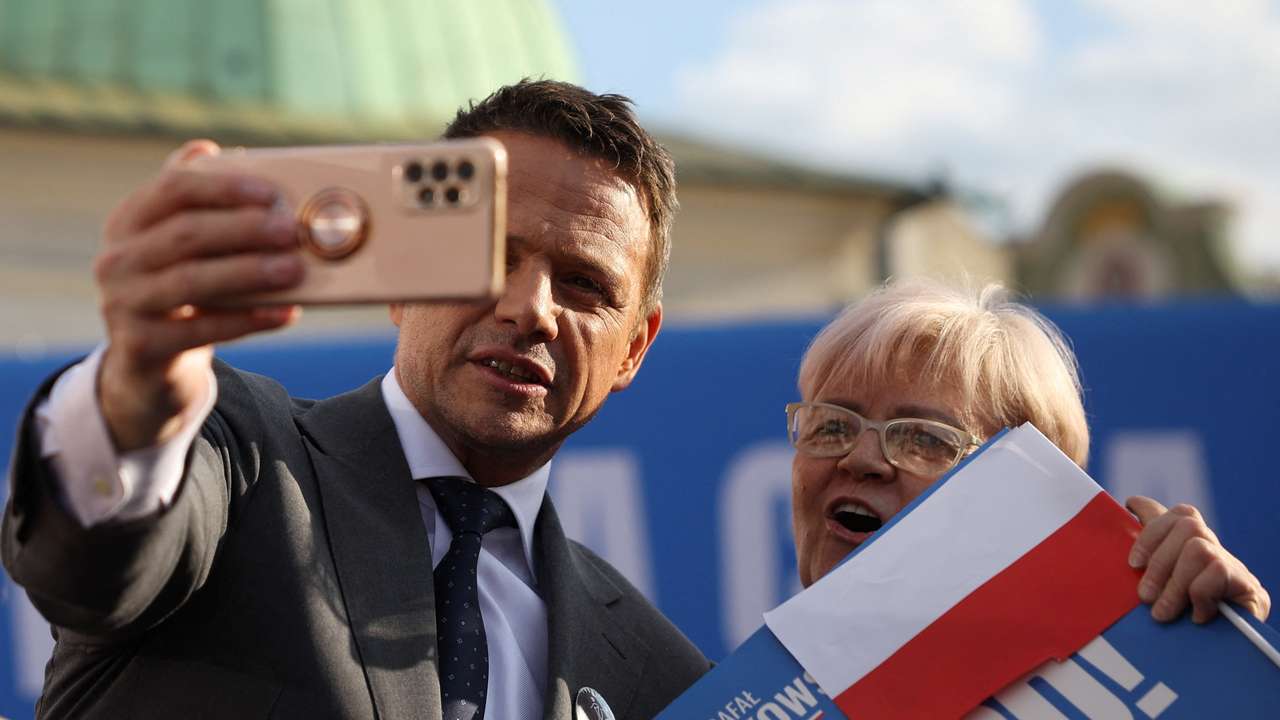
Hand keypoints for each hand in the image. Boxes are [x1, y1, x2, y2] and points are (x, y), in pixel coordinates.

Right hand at [96, 140, 304, 451]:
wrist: (149, 363)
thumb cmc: (181, 290)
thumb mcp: (181, 246)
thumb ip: (196, 203)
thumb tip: (208, 147)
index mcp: (128, 222)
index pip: (172, 189)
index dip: (224, 188)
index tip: (271, 193)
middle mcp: (116, 259)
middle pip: (186, 234)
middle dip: (244, 229)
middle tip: (292, 230)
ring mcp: (122, 304)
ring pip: (192, 281)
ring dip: (249, 272)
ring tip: (294, 268)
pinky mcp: (141, 346)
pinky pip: (203, 329)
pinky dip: (249, 319)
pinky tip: (286, 313)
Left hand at [1126, 496, 1269, 623]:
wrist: (1221, 653)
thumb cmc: (1180, 617)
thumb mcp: (1159, 582)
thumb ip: (1148, 549)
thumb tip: (1133, 503)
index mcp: (1192, 544)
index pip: (1179, 514)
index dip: (1152, 531)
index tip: (1133, 562)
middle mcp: (1216, 549)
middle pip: (1188, 525)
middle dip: (1159, 561)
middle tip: (1144, 596)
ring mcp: (1234, 566)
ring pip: (1199, 548)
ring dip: (1175, 583)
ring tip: (1162, 612)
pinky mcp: (1249, 587)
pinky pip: (1216, 573)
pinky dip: (1199, 595)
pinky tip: (1197, 616)